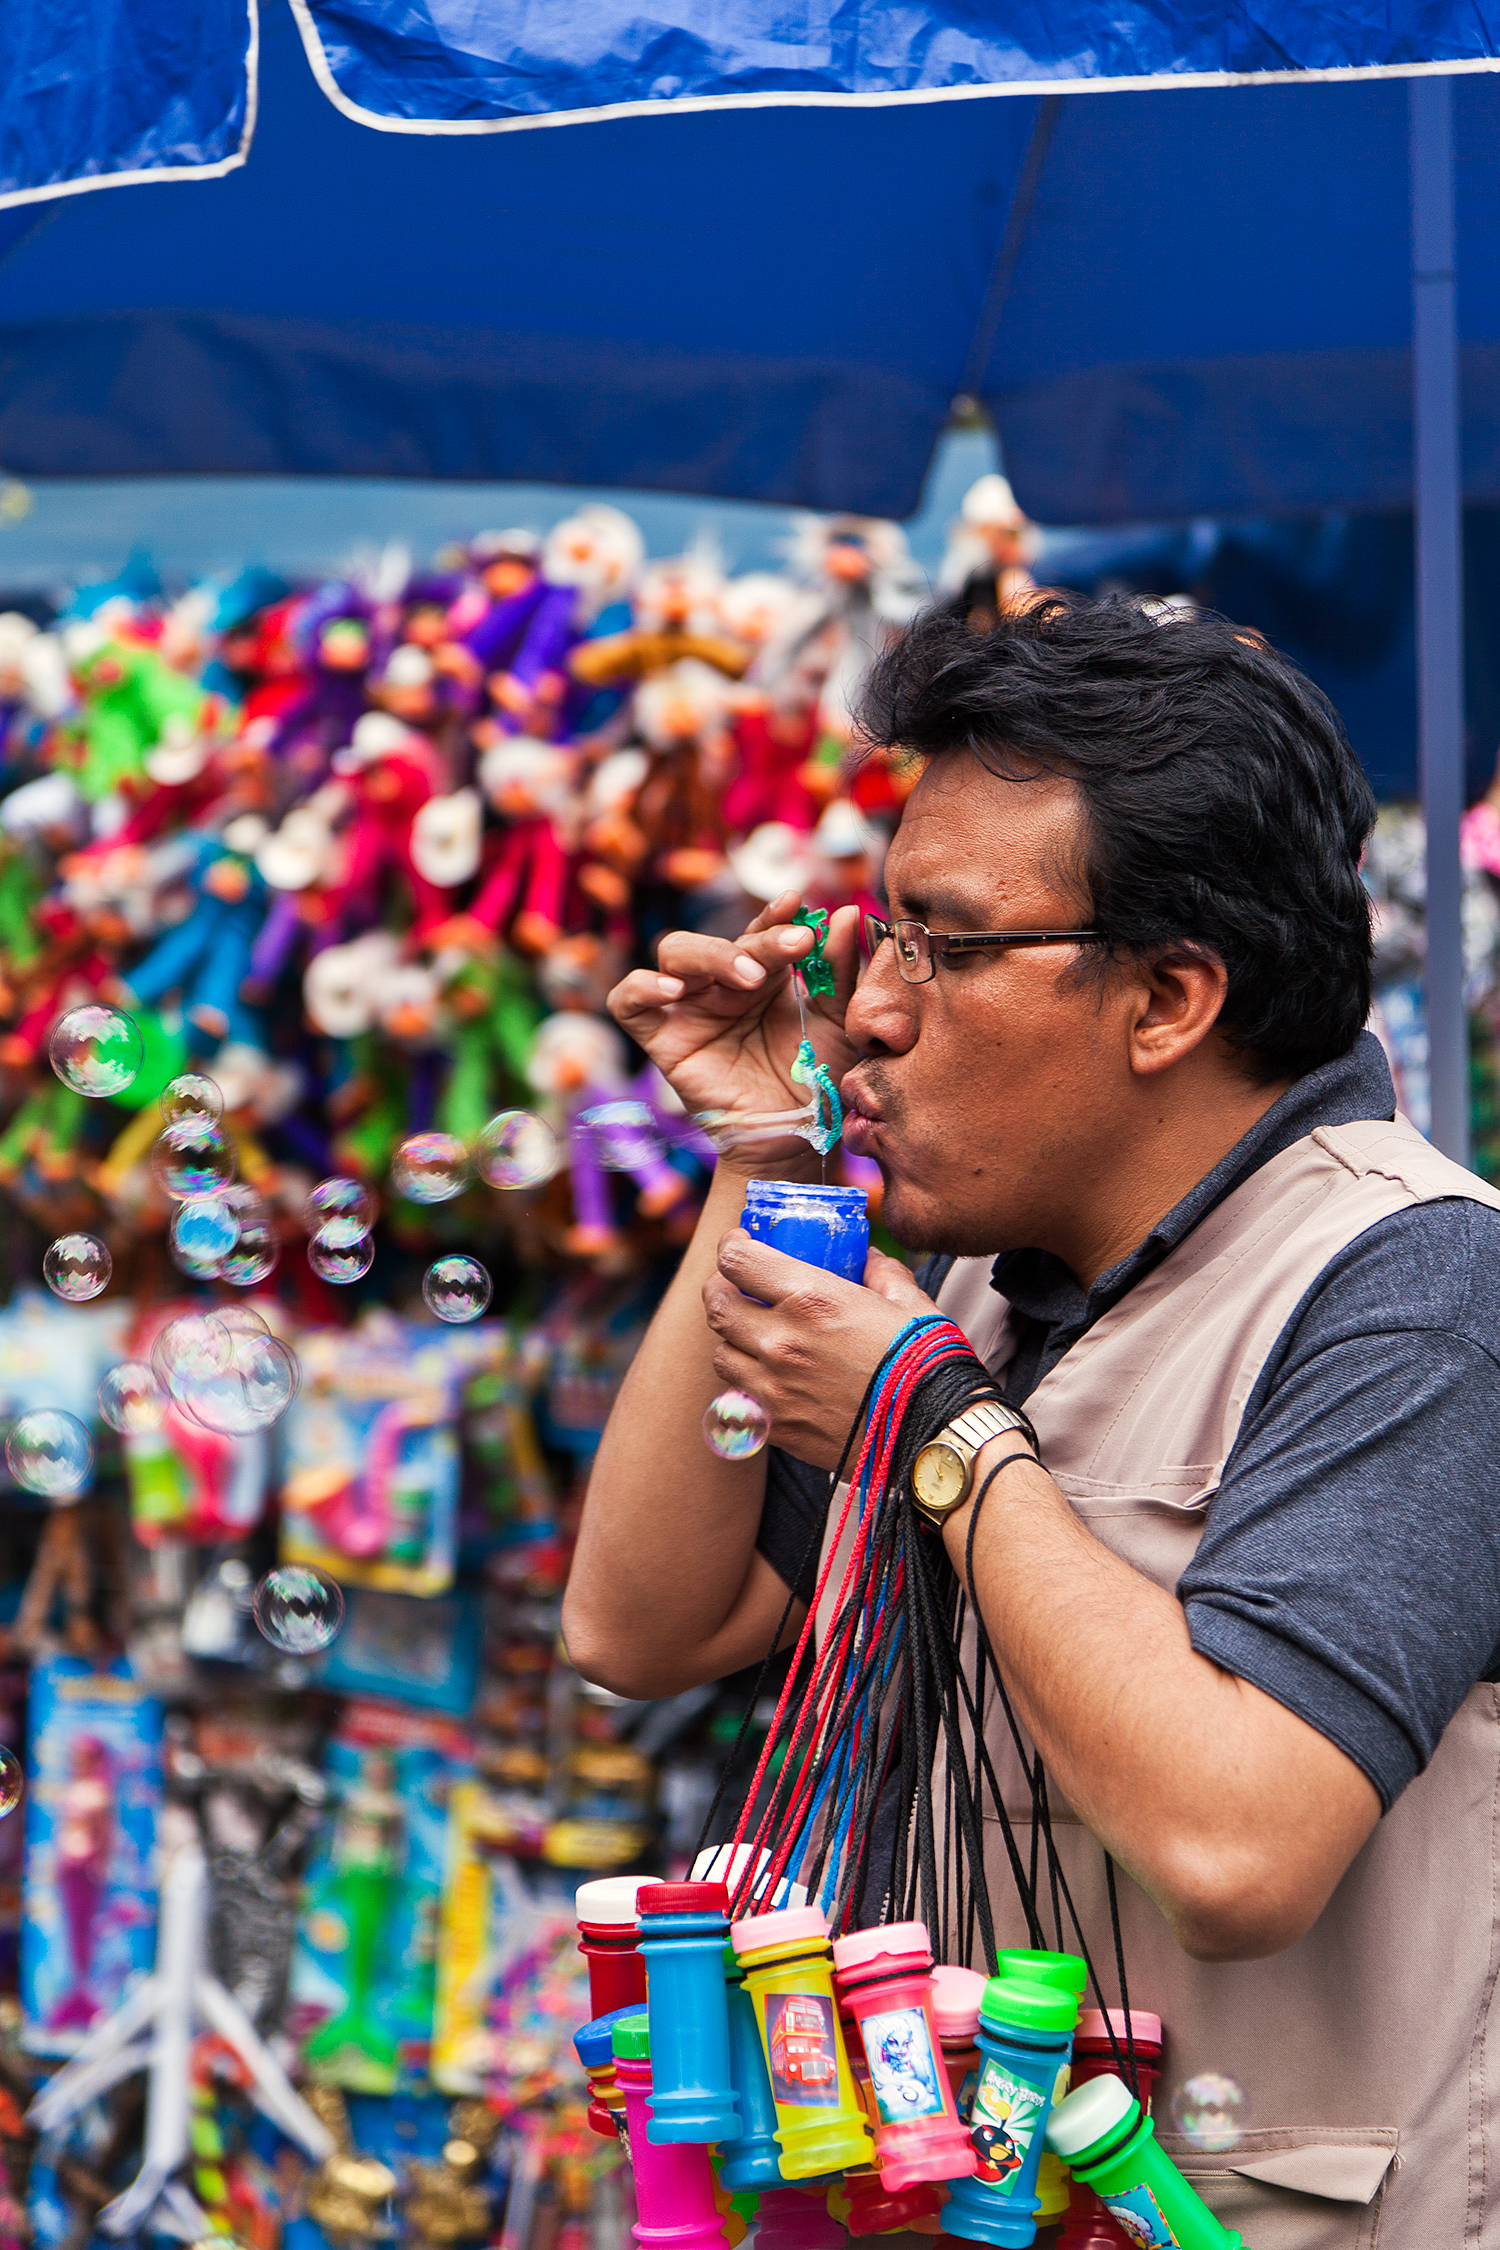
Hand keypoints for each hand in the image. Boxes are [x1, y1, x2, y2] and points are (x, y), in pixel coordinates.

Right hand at [607, 892, 860, 1158]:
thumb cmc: (815, 1081)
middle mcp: (721, 987)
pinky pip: (628, 1002)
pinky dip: (642, 987)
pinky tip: (672, 991)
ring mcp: (688, 1010)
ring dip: (709, 955)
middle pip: (720, 942)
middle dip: (756, 941)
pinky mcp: (661, 1039)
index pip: (759, 932)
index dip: (773, 915)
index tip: (797, 904)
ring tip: (746, 977)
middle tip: (793, 948)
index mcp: (761, 976)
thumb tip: (844, 915)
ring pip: (674, 955)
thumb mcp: (838, 1022)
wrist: (793, 1138)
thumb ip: (839, 970)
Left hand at [702, 1232, 936, 1469]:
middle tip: (736, 1286)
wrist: (932, 1436)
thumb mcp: (910, 1301)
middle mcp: (781, 1342)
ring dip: (733, 1340)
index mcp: (811, 1299)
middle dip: (721, 1288)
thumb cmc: (926, 1364)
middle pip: (716, 1306)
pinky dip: (746, 1385)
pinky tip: (770, 1380)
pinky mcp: (776, 1428)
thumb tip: (866, 1257)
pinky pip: (738, 1398)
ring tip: (755, 1337)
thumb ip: (882, 1272)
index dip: (732, 1245)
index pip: (736, 1259)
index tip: (740, 1243)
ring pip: (722, 1354)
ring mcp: (773, 1389)